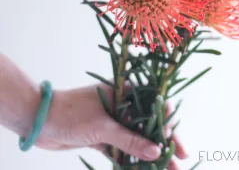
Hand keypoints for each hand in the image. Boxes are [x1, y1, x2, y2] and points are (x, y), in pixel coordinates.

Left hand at [37, 82, 187, 169]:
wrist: (40, 121)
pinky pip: (122, 150)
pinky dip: (133, 160)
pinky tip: (146, 169)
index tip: (175, 140)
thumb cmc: (72, 113)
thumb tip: (156, 151)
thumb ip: (130, 139)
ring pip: (137, 139)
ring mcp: (113, 123)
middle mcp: (122, 107)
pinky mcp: (103, 138)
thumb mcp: (103, 126)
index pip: (153, 106)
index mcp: (124, 94)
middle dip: (164, 142)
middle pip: (148, 125)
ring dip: (151, 155)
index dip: (167, 122)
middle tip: (181, 157)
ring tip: (170, 169)